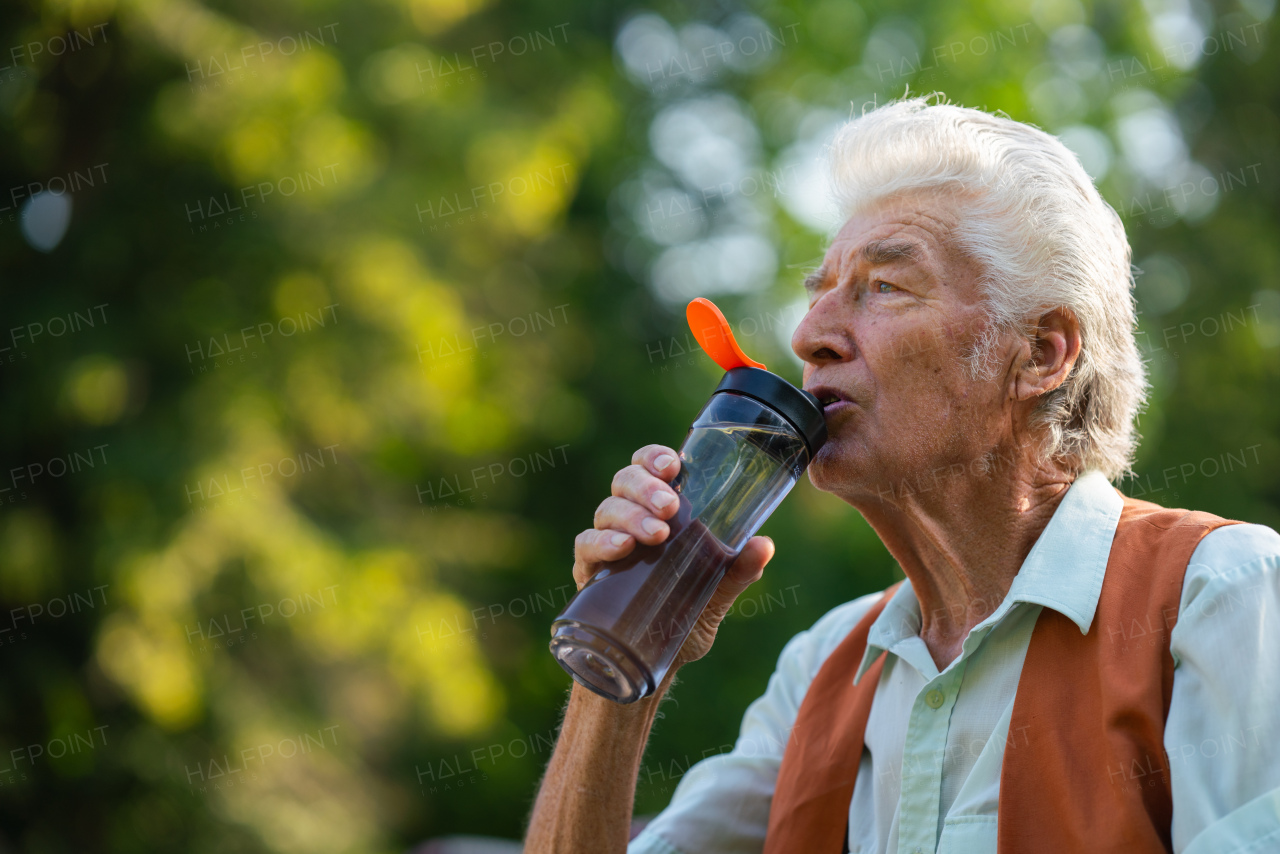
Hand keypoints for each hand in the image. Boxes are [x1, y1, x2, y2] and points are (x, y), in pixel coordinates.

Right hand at [572, 444, 774, 669]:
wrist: (658, 665)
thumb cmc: (687, 617)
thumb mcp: (718, 593)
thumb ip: (738, 570)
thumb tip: (765, 545)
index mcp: (660, 513)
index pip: (650, 468)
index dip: (655, 457)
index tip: (672, 466)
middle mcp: (630, 520)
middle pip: (625, 482)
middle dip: (646, 487)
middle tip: (669, 506)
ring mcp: (607, 543)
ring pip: (607, 509)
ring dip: (631, 516)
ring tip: (656, 535)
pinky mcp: (589, 572)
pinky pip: (586, 545)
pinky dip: (601, 542)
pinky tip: (621, 549)